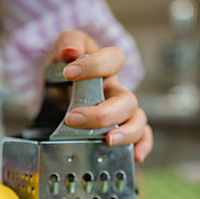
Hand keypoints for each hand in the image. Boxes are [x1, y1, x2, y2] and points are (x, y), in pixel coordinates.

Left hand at [46, 30, 152, 162]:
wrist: (56, 90)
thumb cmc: (65, 68)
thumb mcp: (62, 50)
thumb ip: (68, 42)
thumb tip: (71, 52)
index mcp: (107, 68)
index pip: (114, 59)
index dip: (95, 65)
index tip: (69, 73)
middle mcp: (117, 91)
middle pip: (126, 100)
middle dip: (102, 112)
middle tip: (73, 118)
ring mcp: (122, 112)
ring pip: (137, 120)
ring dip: (127, 131)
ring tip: (108, 140)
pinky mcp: (120, 129)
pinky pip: (142, 137)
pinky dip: (143, 145)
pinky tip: (136, 156)